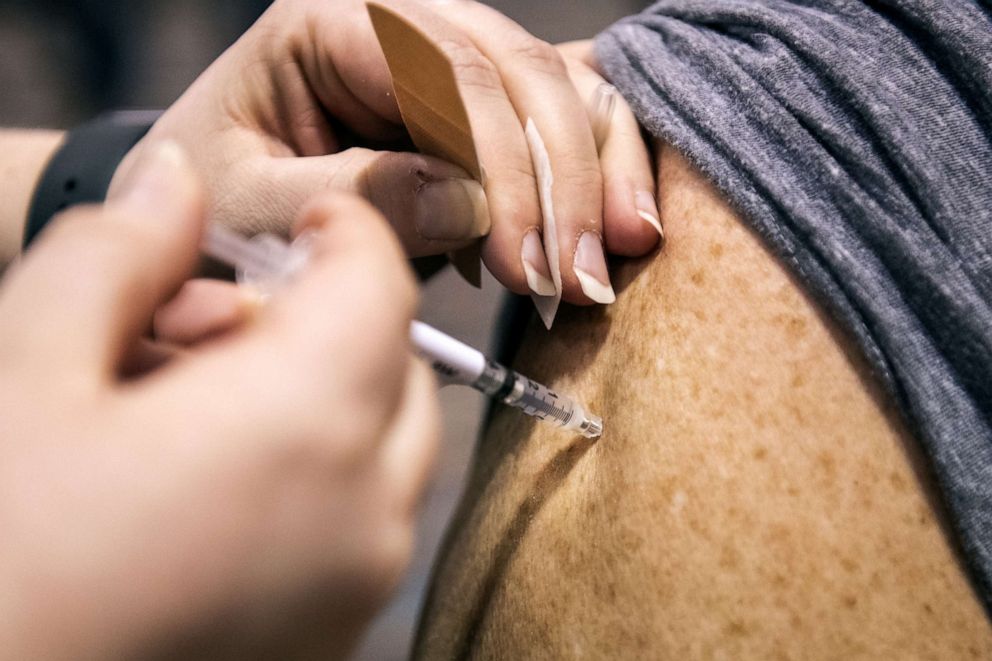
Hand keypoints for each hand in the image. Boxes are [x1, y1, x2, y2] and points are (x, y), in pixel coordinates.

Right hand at [0, 142, 437, 659]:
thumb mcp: (27, 375)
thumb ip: (117, 256)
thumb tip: (176, 181)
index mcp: (305, 430)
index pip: (382, 286)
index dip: (346, 230)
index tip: (298, 220)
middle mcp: (366, 517)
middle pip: (393, 365)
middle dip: (322, 320)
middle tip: (204, 326)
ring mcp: (358, 591)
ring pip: (383, 445)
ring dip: (316, 399)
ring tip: (186, 411)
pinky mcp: (330, 640)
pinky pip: (362, 522)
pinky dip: (315, 475)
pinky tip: (202, 484)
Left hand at [115, 0, 660, 304]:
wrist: (206, 219)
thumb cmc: (210, 210)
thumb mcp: (253, 210)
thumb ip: (353, 198)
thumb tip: (469, 205)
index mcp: (329, 23)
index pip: (447, 72)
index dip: (502, 166)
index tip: (526, 268)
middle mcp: (402, 23)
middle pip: (518, 70)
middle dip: (560, 179)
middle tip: (575, 280)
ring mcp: (448, 58)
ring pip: (556, 85)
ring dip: (595, 173)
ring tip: (608, 262)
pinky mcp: (477, 108)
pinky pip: (561, 114)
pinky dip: (596, 169)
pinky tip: (615, 230)